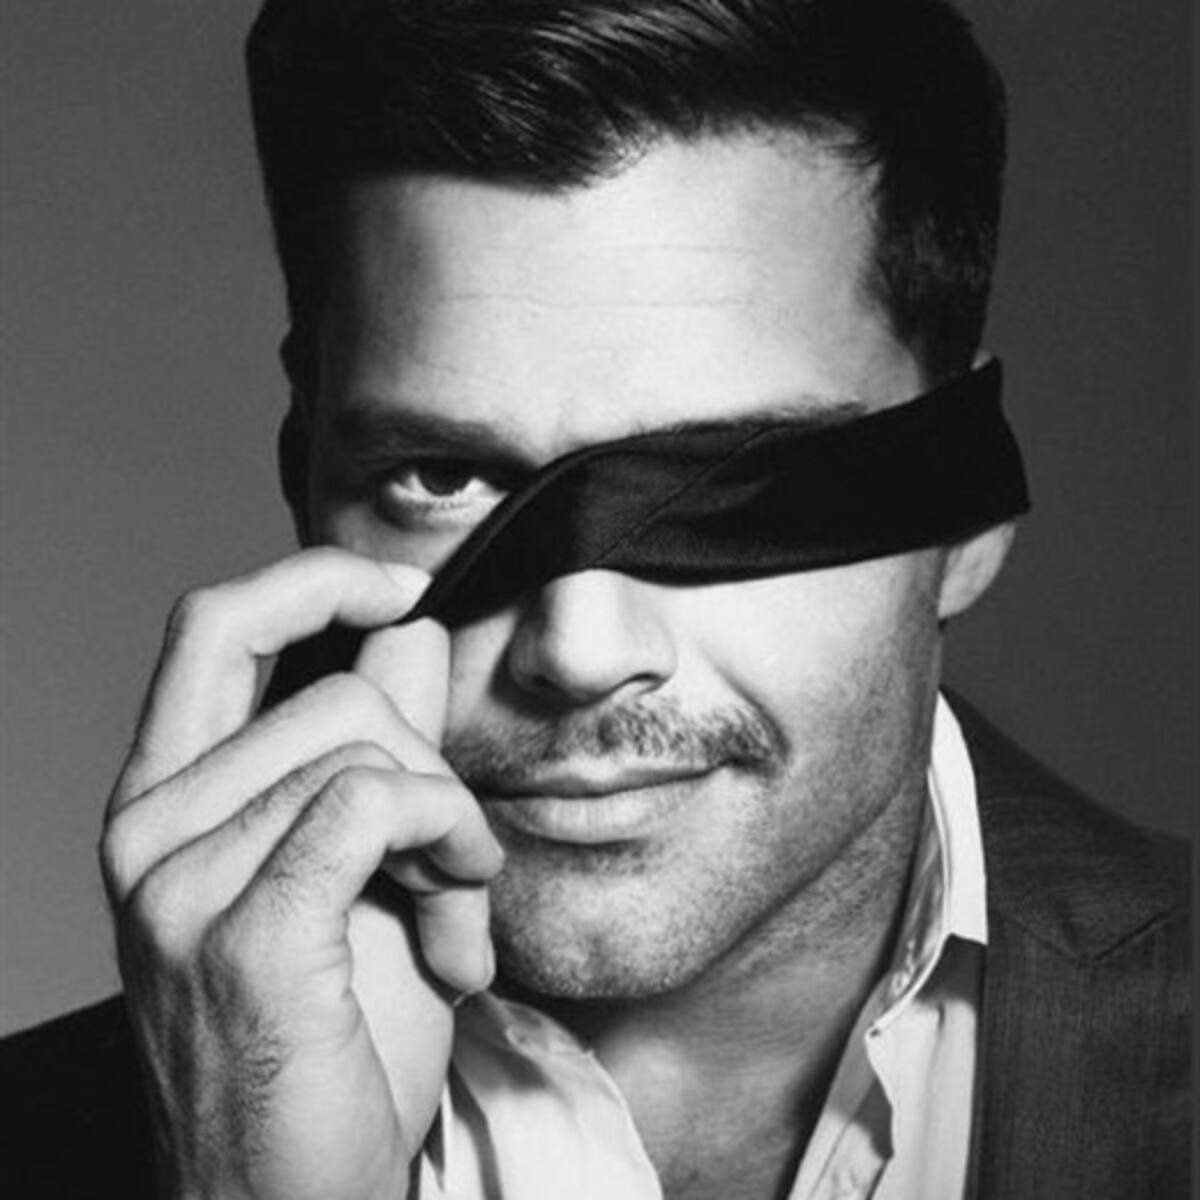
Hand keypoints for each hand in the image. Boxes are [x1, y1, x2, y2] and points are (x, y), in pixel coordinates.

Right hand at [100, 548, 502, 1199]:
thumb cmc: (331, 1035)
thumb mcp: (363, 863)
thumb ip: (378, 740)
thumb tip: (409, 627)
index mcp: (168, 798)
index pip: (216, 626)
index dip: (313, 579)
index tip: (400, 586)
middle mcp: (150, 830)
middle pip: (338, 692)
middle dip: (432, 764)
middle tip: (456, 858)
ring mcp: (180, 884)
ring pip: (369, 749)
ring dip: (452, 827)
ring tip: (455, 918)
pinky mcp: (239, 936)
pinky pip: (373, 805)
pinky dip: (446, 841)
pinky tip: (459, 927)